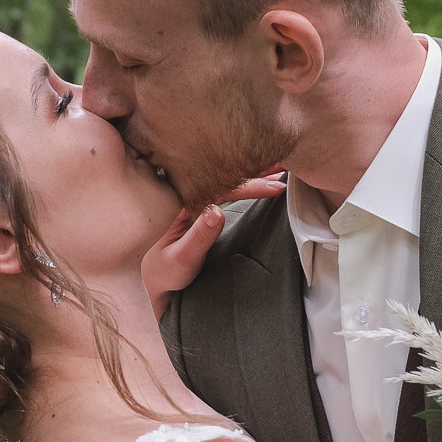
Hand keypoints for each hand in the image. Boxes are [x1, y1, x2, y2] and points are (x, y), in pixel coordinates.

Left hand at [145, 172, 287, 317]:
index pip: (220, 186)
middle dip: (256, 169)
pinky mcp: (201, 205)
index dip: (249, 185)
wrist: (154, 279)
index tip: (274, 187)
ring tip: (280, 166)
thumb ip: (199, 237)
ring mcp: (194, 198)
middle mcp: (186, 194)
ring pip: (227, 179)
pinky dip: (246, 182)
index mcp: (179, 201)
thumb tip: (217, 210)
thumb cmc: (164, 271)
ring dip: (254, 173)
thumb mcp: (181, 258)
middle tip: (286, 163)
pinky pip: (226, 188)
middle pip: (225, 176)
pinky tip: (262, 178)